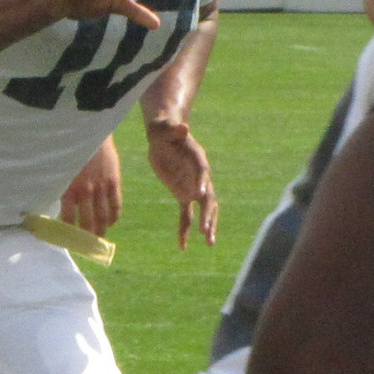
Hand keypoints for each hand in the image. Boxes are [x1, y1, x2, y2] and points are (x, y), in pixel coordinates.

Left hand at [59, 135, 122, 235]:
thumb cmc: (70, 149)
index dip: (70, 232)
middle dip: (88, 236)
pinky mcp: (113, 181)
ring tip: (100, 237)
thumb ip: (59, 185)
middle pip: (88, 221)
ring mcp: (101, 187)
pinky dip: (114, 216)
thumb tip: (51, 200)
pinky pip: (115, 204)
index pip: (69, 219)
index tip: (69, 240)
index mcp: (68, 189)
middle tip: (88, 245)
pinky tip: (112, 222)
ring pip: (103, 216)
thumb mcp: (59, 168)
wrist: (88, 131)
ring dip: (102, 229)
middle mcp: (85, 192)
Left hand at [146, 121, 218, 247]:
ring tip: (209, 243)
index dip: (202, 183)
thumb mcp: (167, 129)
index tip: (200, 195)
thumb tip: (184, 127)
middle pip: (208, 198)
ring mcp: (192, 187)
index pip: (203, 172)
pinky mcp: (182, 194)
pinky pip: (186, 216)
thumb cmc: (165, 130)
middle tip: (206, 230)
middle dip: (208, 215)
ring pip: (203, 211)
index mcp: (197, 159)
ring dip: (207, 226)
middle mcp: (199, 176)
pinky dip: (185, 230)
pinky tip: (182, 246)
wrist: (164, 136)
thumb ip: (175, 130)